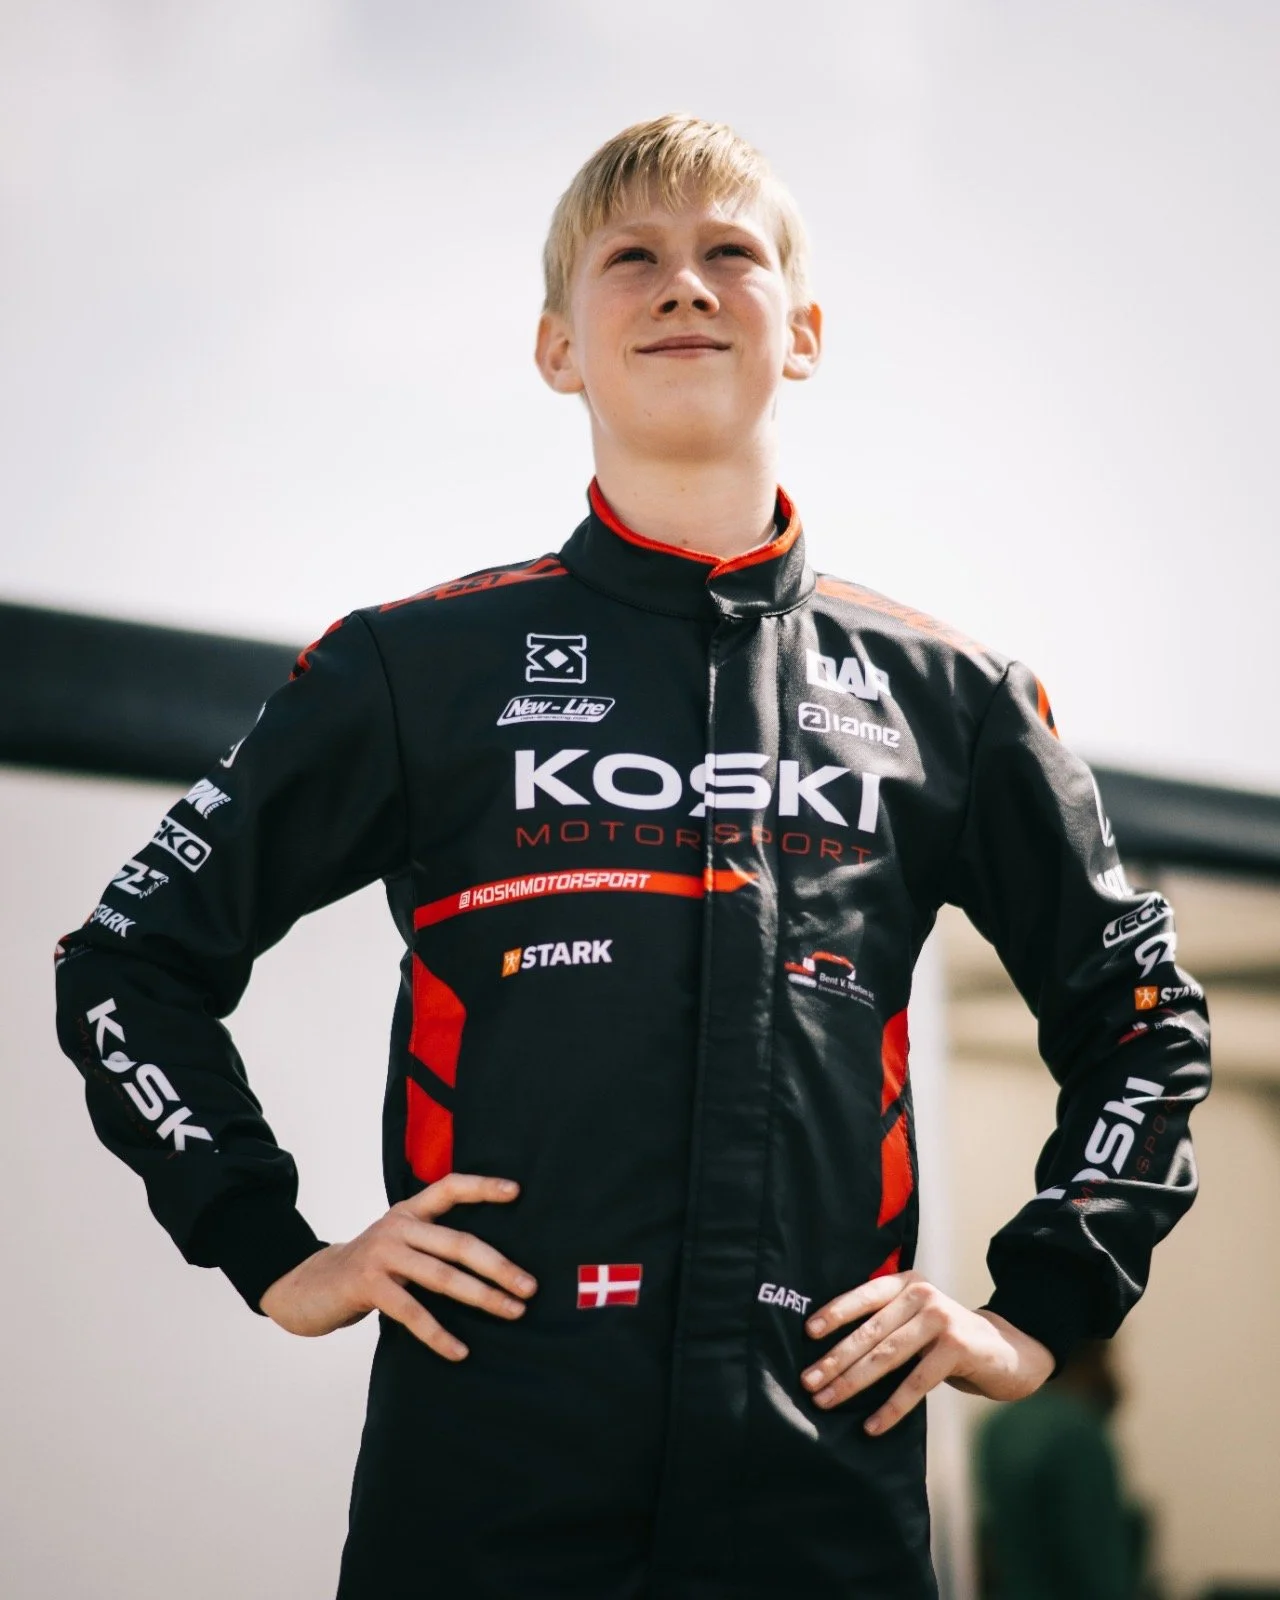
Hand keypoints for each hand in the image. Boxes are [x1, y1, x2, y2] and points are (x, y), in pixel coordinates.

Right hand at [258, 1172, 536, 1359]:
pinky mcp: (368, 1284)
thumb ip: (430, 1242)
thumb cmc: (367, 1268)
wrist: (309, 1286)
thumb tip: (489, 1262)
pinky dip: (439, 1334)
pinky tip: (459, 1351)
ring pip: (442, 1276)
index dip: (482, 1187)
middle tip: (530, 1287)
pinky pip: (412, 1311)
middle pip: (458, 1242)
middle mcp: (398, 1226)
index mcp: (409, 1211)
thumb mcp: (397, 1243)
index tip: (516, 1192)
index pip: (449, 1188)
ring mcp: (382, 1253)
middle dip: (498, 1266)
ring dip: (482, 1297)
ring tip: (511, 1312)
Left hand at [799, 1269, 1053, 1433]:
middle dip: (835, 1359)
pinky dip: (892, 1407)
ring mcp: (940, 1319)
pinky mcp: (956, 1348)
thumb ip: (886, 1321)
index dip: (835, 1313)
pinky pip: (916, 1383)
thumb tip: (829, 1350)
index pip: (864, 1296)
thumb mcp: (916, 1318)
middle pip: (870, 1332)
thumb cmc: (946, 1338)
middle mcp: (921, 1294)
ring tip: (828, 1400)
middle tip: (809, 1382)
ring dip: (853, 1382)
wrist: (1006, 1350)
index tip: (808, 1333)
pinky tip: (873, 1426)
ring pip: (887, 1356)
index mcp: (906, 1283)